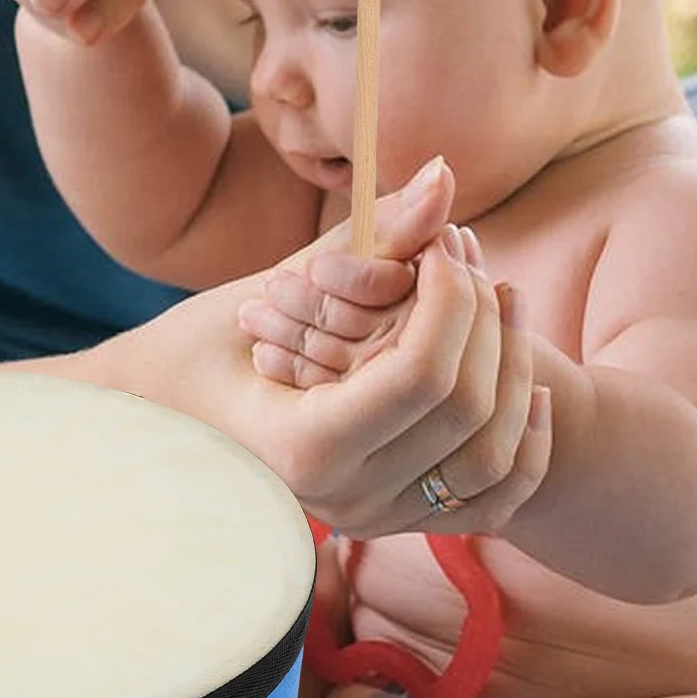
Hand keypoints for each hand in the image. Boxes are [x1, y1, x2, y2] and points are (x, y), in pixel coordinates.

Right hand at [159, 161, 552, 539]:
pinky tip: (528, 382)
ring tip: (499, 297)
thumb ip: (367, 237)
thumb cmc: (204, 347)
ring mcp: (379, 519)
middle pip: (467, 410)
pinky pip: (496, 499)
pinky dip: (524, 443)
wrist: (168, 424)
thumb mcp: (274, 287)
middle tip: (467, 256)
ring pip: (494, 456)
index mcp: (308, 448)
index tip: (441, 244)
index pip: (423, 376)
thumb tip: (445, 176)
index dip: (451, 298)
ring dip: (513, 368)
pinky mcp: (402, 521)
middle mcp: (348, 499)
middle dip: (484, 318)